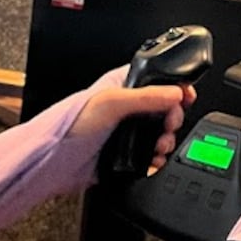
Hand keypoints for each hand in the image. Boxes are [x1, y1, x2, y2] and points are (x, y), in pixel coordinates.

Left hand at [71, 83, 196, 171]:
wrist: (55, 161)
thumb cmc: (71, 124)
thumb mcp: (112, 102)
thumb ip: (146, 96)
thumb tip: (175, 92)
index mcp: (123, 85)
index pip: (157, 80)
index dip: (174, 87)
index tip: (185, 97)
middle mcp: (127, 107)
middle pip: (165, 109)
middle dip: (172, 118)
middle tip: (168, 125)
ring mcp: (127, 131)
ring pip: (160, 133)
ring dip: (166, 140)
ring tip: (159, 146)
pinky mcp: (127, 153)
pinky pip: (151, 155)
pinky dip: (157, 159)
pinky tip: (154, 159)